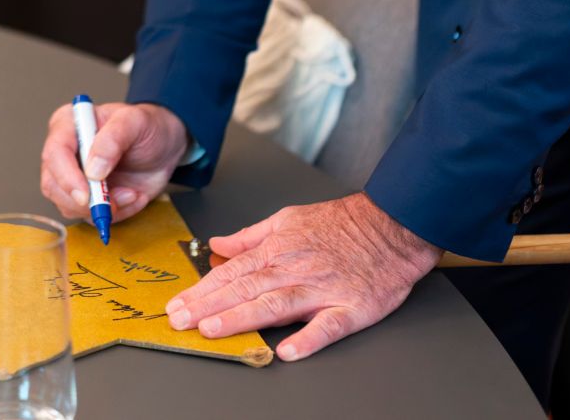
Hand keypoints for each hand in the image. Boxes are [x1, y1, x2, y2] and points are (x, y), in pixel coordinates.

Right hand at [39, 100, 187, 223]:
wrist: (164, 147)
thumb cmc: (147, 127)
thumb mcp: (135, 122)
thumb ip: (114, 139)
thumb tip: (93, 169)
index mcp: (68, 125)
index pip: (55, 153)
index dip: (66, 177)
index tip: (86, 194)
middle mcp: (65, 153)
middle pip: (53, 185)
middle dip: (84, 201)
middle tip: (114, 201)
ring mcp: (74, 177)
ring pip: (69, 206)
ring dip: (104, 208)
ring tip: (132, 193)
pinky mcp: (88, 197)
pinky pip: (91, 217)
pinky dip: (117, 213)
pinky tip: (134, 196)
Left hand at [165, 193, 442, 361]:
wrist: (391, 225)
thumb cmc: (341, 223)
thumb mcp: (288, 219)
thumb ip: (250, 236)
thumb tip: (218, 245)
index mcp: (278, 250)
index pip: (232, 273)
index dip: (202, 290)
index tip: (178, 304)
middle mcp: (295, 270)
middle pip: (246, 290)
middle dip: (209, 306)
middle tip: (180, 321)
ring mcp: (323, 289)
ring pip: (276, 305)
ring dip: (242, 318)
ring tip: (214, 330)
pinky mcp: (351, 307)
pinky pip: (328, 326)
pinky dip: (309, 338)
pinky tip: (288, 350)